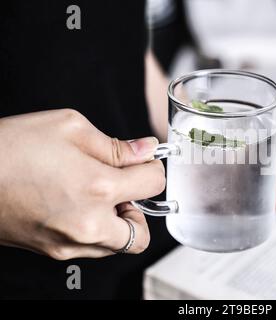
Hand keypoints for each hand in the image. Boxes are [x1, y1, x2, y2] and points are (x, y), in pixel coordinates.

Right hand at [0, 109, 164, 259]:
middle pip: (142, 234)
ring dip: (118, 222)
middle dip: (139, 208)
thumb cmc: (11, 146)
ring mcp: (69, 243)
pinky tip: (76, 205)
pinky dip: (96, 231)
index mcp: (99, 188)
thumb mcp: (70, 127)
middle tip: (121, 187)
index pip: (153, 184)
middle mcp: (88, 224)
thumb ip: (116, 145)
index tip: (142, 162)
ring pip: (117, 245)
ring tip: (96, 195)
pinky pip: (91, 248)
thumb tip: (145, 150)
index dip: (152, 168)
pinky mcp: (52, 251)